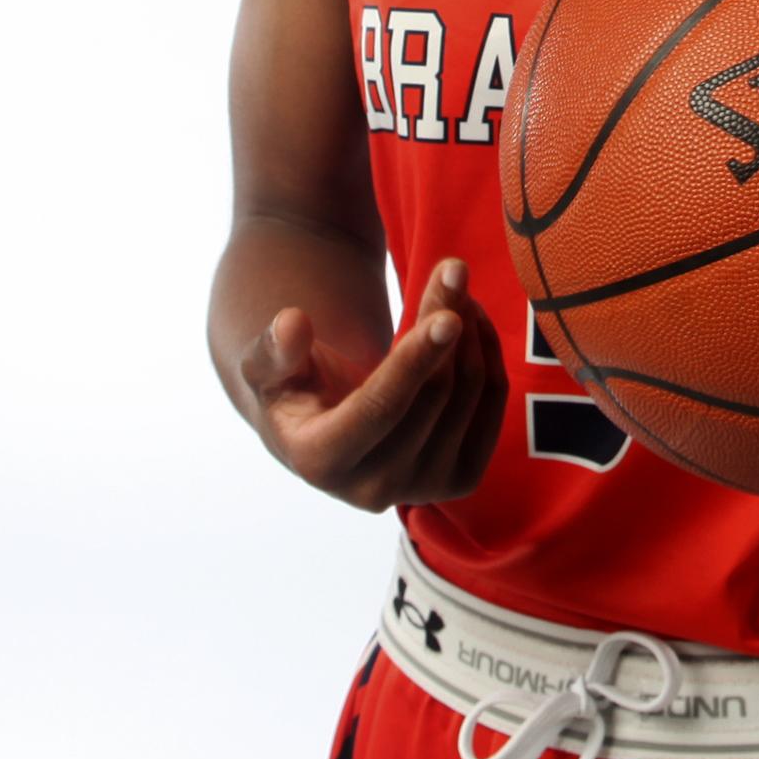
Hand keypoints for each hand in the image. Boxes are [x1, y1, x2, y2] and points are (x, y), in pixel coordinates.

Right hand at [240, 258, 508, 511]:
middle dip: (448, 322)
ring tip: (457, 287)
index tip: (448, 316)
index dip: (415, 361)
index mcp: (321, 462)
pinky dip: (490, 357)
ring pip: (468, 397)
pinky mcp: (459, 479)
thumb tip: (291, 323)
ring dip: (472, 332)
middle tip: (453, 268)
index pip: (381, 408)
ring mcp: (422, 489)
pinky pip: (492, 409)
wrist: (327, 427)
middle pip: (433, 394)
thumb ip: (274, 348)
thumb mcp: (267, 366)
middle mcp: (374, 489)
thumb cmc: (294, 387)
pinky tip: (474, 320)